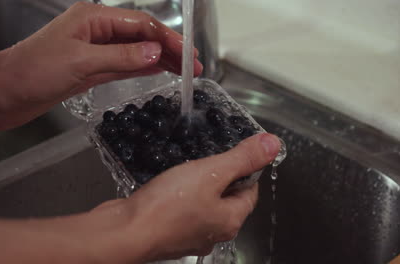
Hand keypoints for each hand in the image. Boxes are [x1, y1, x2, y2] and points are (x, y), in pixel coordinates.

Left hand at [0, 2, 201, 129]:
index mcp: (94, 18)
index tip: (188, 56)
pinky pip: (124, 65)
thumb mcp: (81, 63)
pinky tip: (157, 71)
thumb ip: (121, 57)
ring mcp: (95, 50)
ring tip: (182, 71)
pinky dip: (142, 68)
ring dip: (159, 60)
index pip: (141, 25)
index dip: (168, 39)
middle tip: (193, 66)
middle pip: (142, 36)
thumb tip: (155, 52)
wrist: (3, 93)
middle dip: (169, 49)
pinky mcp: (91, 68)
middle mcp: (97, 31)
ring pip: (135, 51)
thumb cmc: (32, 71)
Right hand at [0, 134, 280, 263]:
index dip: (245, 168)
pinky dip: (180, 194)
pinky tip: (168, 184)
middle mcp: (213, 232)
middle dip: (219, 175)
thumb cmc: (169, 204)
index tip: (232, 151)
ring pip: (203, 203)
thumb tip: (275, 144)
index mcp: (230, 220)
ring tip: (187, 167)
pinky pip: (182, 209)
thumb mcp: (211, 172)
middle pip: (227, 197)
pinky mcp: (168, 232)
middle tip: (206, 157)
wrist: (125, 231)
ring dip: (198, 184)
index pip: (250, 190)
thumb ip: (242, 158)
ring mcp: (189, 235)